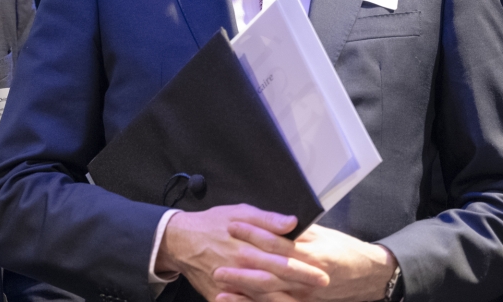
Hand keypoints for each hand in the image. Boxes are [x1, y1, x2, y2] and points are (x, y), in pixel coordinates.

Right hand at [154, 205, 328, 300]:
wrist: (180, 241)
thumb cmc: (212, 224)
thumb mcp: (239, 211)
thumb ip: (267, 219)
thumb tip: (292, 223)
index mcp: (247, 247)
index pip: (282, 260)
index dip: (303, 268)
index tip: (322, 272)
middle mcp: (240, 269)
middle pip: (277, 282)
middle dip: (301, 286)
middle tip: (322, 286)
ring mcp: (231, 286)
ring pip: (263, 299)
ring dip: (284, 300)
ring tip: (303, 300)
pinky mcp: (221, 297)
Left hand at [221, 222, 393, 301]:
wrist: (367, 275)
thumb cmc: (342, 250)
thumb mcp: (322, 233)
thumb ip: (298, 230)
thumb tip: (276, 220)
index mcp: (311, 253)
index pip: (277, 242)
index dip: (253, 234)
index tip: (232, 226)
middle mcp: (307, 277)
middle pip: (270, 273)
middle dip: (243, 269)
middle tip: (219, 263)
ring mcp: (305, 295)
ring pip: (271, 295)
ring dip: (244, 292)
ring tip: (221, 285)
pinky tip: (236, 300)